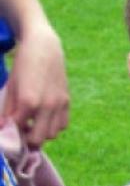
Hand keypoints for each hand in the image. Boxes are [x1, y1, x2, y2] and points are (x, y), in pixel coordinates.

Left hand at [4, 24, 68, 147]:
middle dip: (27, 140)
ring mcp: (58, 105)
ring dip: (41, 133)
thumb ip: (6, 109)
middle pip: (37, 139)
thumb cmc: (23, 64)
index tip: (8, 128)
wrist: (44, 46)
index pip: (18, 128)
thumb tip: (2, 127)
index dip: (11, 130)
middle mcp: (46, 106)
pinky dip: (53, 126)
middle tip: (21, 133)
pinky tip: (45, 118)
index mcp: (28, 101)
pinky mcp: (67, 102)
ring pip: (51, 134)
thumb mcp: (10, 86)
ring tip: (33, 124)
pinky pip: (62, 125)